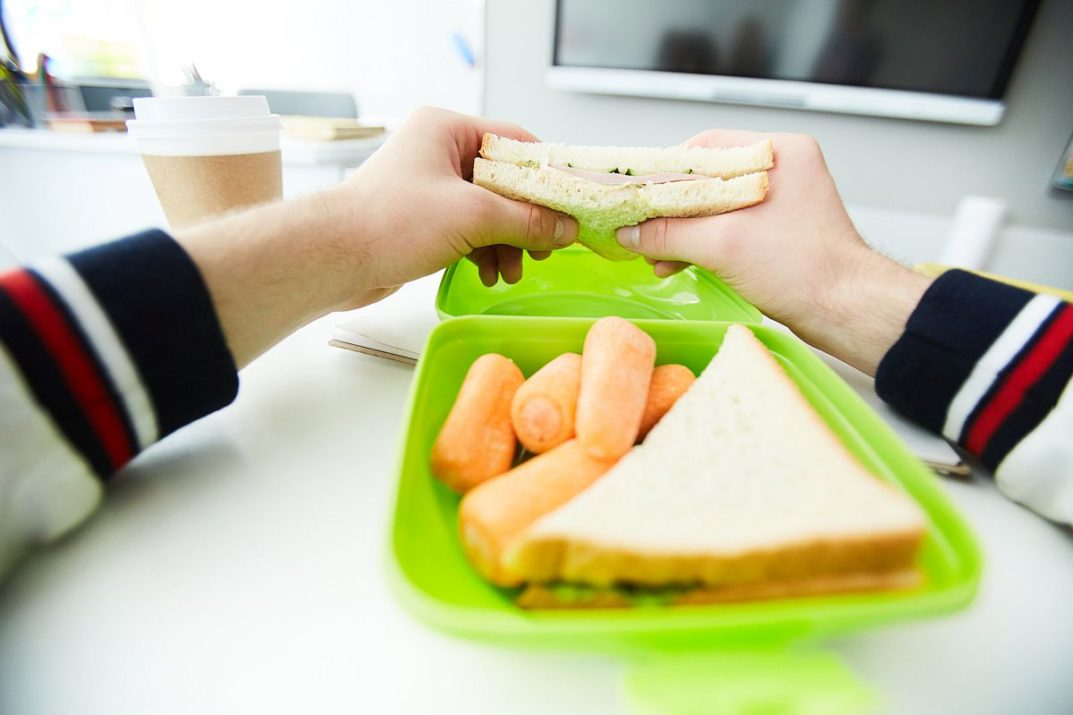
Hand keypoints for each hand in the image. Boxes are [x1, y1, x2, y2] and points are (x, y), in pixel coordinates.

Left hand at [335, 107, 576, 295]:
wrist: (333, 259)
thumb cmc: (391, 222)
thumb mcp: (473, 217)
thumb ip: (526, 220)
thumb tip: (567, 228)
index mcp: (446, 130)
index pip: (514, 143)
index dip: (546, 175)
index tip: (571, 204)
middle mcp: (437, 152)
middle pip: (504, 182)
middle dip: (525, 219)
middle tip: (546, 247)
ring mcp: (428, 187)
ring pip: (488, 212)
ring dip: (506, 243)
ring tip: (511, 271)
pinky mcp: (422, 220)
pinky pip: (468, 231)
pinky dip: (484, 252)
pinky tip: (488, 275)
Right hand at [614, 129, 930, 374]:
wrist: (847, 311)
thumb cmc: (807, 271)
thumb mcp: (724, 246)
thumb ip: (670, 234)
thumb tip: (630, 233)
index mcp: (779, 153)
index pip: (705, 148)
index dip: (665, 171)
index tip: (635, 192)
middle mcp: (781, 170)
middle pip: (706, 179)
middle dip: (670, 209)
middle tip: (640, 227)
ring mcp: (780, 201)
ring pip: (714, 206)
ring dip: (682, 231)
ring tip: (655, 254)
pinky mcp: (777, 231)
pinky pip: (727, 228)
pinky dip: (701, 244)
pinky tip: (676, 261)